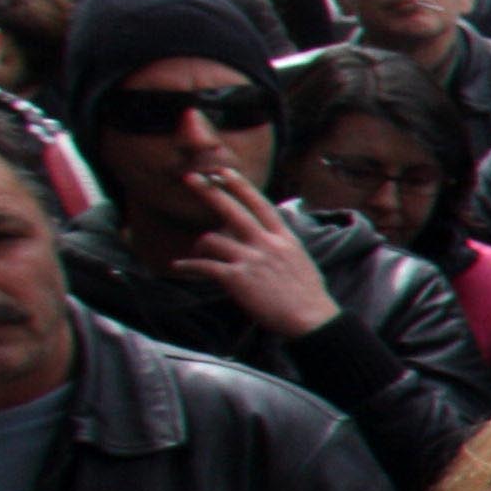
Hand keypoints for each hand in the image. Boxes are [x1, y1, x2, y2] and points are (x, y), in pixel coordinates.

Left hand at [167, 171, 337, 338]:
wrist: (311, 318)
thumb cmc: (308, 294)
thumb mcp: (301, 259)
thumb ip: (283, 244)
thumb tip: (274, 233)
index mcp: (284, 238)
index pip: (260, 205)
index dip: (241, 186)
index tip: (224, 172)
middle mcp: (267, 244)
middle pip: (233, 211)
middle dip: (209, 192)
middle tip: (190, 178)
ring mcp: (252, 260)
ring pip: (213, 240)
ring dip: (200, 246)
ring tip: (195, 254)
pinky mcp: (238, 278)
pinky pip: (205, 266)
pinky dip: (188, 266)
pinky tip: (178, 267)